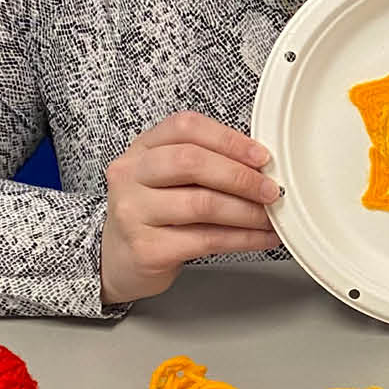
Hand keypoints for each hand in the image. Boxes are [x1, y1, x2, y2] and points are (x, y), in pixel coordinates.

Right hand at [98, 111, 281, 305]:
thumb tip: (262, 168)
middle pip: (192, 162)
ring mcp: (134, 212)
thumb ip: (205, 164)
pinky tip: (260, 238)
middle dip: (241, 176)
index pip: (186, 127)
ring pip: (202, 203)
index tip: (261, 156)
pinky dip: (243, 239)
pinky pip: (206, 240)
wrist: (117, 260)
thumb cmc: (153, 215)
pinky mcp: (147, 248)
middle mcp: (131, 175)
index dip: (229, 139)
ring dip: (247, 211)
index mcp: (142, 149)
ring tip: (270, 217)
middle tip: (271, 190)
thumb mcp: (168, 179)